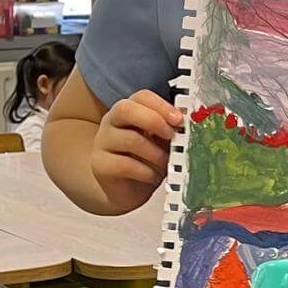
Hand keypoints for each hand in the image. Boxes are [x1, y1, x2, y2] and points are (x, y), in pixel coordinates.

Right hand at [90, 90, 182, 207]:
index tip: (179, 120)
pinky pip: (125, 165)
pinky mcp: (100, 165)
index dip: (161, 106)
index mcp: (129, 111)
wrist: (129, 191)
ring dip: (155, 153)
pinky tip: (153, 176)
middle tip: (171, 136)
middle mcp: (111, 122)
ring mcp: (102, 142)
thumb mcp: (162, 142)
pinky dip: (146, 171)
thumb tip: (187, 123)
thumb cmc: (147, 161)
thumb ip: (170, 130)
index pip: (141, 97)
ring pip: (129, 139)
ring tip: (166, 163)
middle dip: (154, 121)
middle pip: (126, 109)